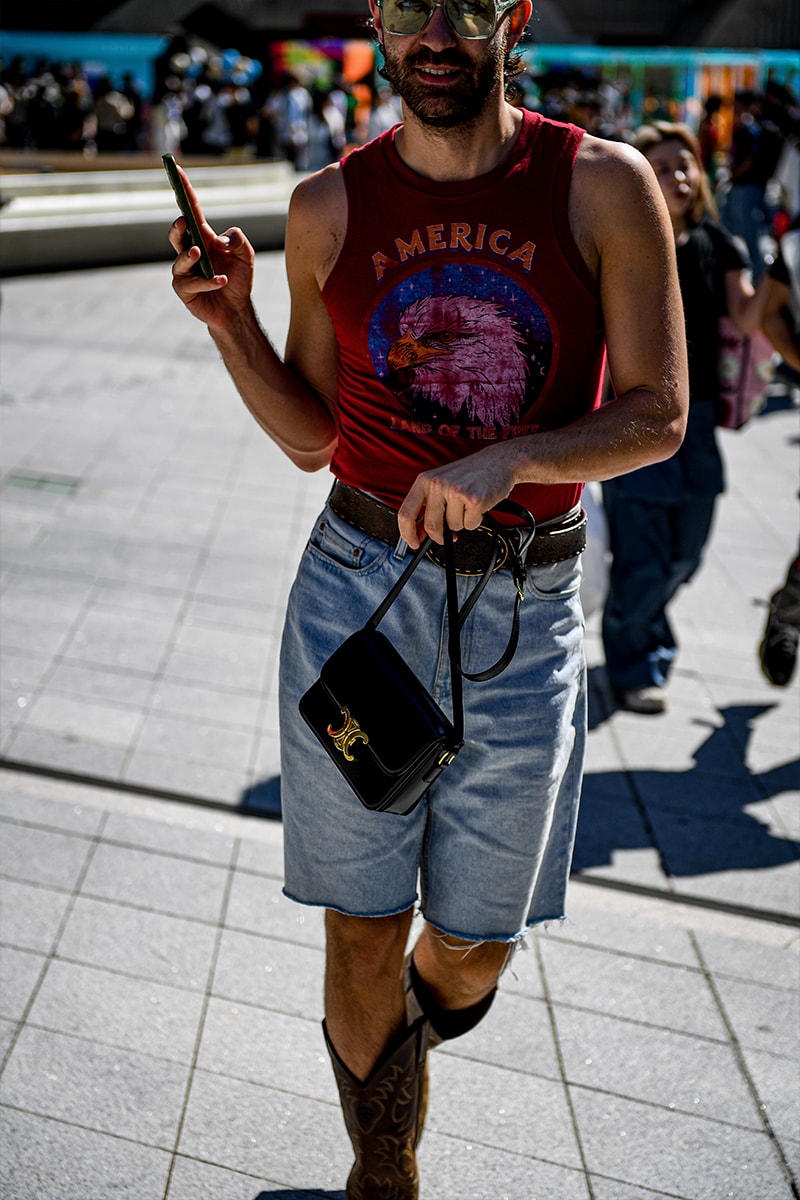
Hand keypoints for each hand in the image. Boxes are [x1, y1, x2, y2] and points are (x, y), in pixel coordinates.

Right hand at [167, 165, 254, 327]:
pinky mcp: (186, 291)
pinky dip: (208, 281)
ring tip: (200, 254)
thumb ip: (237, 239)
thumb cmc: (239, 278)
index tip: (176, 169)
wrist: (237, 309)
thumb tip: (219, 240)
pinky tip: (222, 280)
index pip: (190, 209)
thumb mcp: (246, 254)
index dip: (183, 189)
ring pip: (179, 260)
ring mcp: (185, 272)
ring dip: (189, 256)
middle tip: (184, 222)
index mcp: (203, 237)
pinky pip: (191, 284)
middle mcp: (190, 252)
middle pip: (176, 234)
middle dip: (177, 227)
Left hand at [397, 444, 518, 547]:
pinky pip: (470, 525)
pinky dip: (475, 520)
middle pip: (431, 526)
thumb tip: (418, 533)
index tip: (413, 543)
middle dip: (440, 535)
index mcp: (425, 480)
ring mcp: (456, 491)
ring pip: (453, 527)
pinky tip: (477, 506)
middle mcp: (438, 484)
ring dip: (461, 522)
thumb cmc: (469, 474)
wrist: (498, 461)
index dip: (407, 533)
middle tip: (448, 534)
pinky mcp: (475, 499)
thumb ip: (427, 507)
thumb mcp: (440, 484)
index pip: (406, 513)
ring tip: (467, 506)